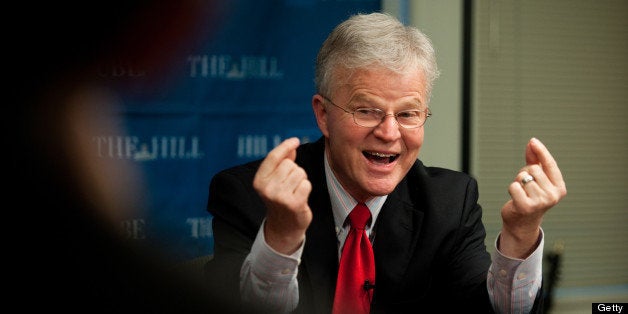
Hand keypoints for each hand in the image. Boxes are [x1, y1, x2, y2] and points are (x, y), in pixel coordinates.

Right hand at [253, 137, 312, 253]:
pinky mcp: (294, 203)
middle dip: (294, 170)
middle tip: (290, 184)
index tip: (295, 141)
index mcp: (259, 181)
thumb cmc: (281, 198)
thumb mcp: (275, 180)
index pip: (273, 157)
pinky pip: (306, 184)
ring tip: (295, 191)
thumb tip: (292, 146)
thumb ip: (282, 162)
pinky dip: (306, 188)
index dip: (285, 146)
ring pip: (300, 173)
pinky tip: (300, 197)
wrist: (284, 226)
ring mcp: (280, 197)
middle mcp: (267, 189)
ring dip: (301, 180)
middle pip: (289, 164)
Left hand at [499, 138, 566, 257]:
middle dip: (524, 174)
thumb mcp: (536, 179)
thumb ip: (535, 160)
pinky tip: (515, 199)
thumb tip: (532, 142)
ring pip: (522, 177)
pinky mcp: (527, 206)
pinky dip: (511, 189)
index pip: (550, 165)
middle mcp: (553, 195)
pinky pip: (514, 186)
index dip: (541, 151)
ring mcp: (541, 202)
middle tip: (525, 187)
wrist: (522, 223)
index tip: (533, 141)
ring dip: (517, 182)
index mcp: (559, 188)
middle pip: (532, 169)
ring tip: (521, 193)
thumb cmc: (529, 198)